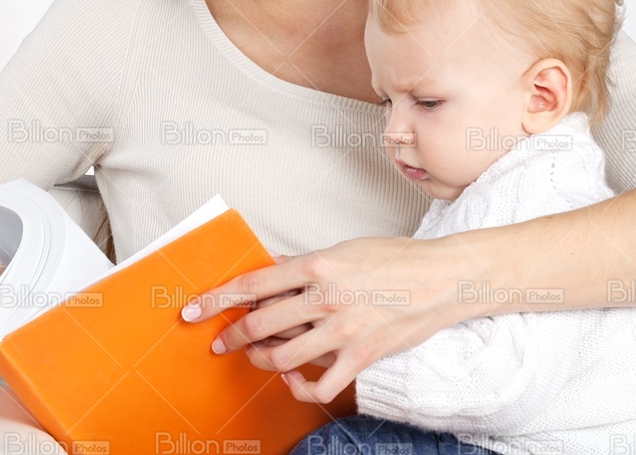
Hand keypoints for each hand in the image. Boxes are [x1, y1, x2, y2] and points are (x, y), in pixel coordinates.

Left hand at [181, 237, 469, 403]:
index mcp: (318, 265)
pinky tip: (291, 377)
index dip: (217, 300)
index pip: (253, 284)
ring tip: (255, 356)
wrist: (442, 279)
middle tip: (219, 340)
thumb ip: (303, 264)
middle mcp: (326, 298)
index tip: (193, 310)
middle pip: (260, 324)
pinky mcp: (361, 357)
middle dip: (232, 335)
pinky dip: (298, 387)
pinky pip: (318, 386)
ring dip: (260, 359)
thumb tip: (269, 269)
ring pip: (281, 356)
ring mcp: (343, 331)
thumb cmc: (396, 259)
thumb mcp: (344, 249)